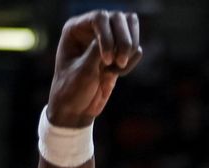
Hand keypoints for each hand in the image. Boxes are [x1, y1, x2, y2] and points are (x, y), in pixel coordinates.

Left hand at [48, 10, 143, 127]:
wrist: (76, 108)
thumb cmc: (72, 88)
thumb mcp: (84, 70)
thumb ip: (98, 51)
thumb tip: (117, 39)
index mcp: (75, 29)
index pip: (100, 18)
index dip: (108, 36)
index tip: (107, 60)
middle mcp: (91, 30)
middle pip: (118, 19)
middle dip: (124, 41)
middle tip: (119, 63)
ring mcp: (107, 40)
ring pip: (130, 28)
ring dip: (130, 49)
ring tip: (119, 67)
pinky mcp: (118, 53)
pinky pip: (136, 49)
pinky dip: (132, 62)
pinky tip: (118, 73)